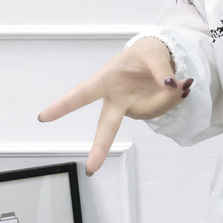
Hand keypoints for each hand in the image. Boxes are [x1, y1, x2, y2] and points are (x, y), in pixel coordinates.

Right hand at [38, 37, 192, 175]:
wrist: (159, 56)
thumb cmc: (146, 53)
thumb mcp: (153, 53)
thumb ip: (161, 69)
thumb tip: (170, 85)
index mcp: (107, 80)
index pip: (83, 94)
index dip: (64, 105)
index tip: (44, 117)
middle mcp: (116, 99)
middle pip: (105, 126)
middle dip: (100, 147)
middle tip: (91, 169)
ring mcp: (131, 108)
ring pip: (152, 111)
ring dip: (168, 98)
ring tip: (177, 80)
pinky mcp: (146, 111)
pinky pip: (163, 110)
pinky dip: (174, 100)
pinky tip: (178, 88)